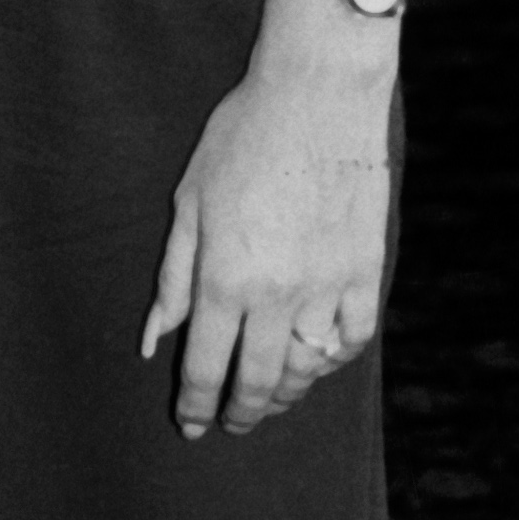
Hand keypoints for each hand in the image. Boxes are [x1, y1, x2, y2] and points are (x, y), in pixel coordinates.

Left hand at [139, 64, 390, 437]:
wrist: (318, 94)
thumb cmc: (243, 136)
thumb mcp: (190, 201)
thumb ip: (173, 277)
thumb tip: (152, 340)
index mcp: (225, 279)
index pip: (206, 368)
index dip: (196, 405)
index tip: (190, 424)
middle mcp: (277, 296)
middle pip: (258, 382)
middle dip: (240, 412)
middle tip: (230, 423)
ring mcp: (327, 287)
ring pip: (307, 371)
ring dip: (285, 395)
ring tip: (269, 400)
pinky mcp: (365, 272)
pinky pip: (353, 339)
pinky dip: (333, 360)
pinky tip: (317, 361)